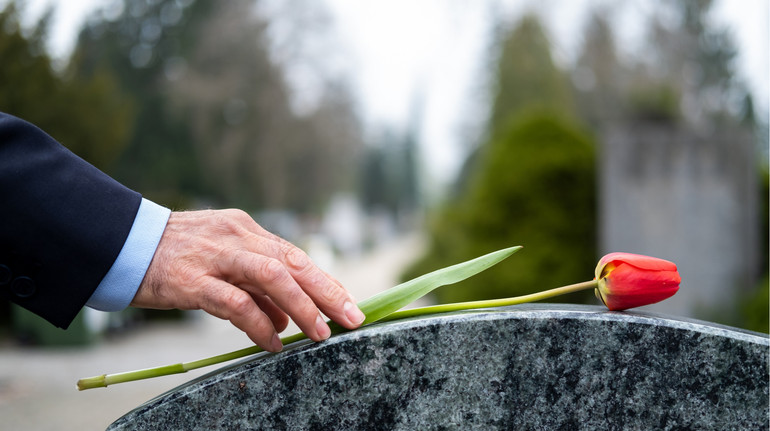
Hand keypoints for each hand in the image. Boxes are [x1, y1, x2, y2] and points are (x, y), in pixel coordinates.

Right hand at [131, 209, 365, 351]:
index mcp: (246, 230)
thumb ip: (255, 287)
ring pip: (272, 276)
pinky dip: (259, 324)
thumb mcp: (221, 261)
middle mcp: (237, 237)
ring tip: (319, 333)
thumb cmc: (175, 256)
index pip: (295, 255)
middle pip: (293, 262)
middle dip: (328, 291)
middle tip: (351, 318)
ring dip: (302, 306)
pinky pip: (236, 303)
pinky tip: (272, 342)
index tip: (349, 303)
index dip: (325, 281)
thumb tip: (288, 319)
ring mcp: (216, 256)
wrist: (121, 243)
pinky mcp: (192, 280)